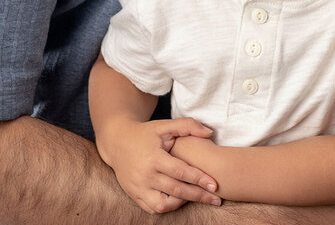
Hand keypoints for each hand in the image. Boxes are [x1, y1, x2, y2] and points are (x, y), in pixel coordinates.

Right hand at [98, 116, 220, 213]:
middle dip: (198, 195)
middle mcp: (145, 176)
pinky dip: (167, 207)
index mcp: (154, 158)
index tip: (215, 185)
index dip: (199, 179)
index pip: (181, 172)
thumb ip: (188, 125)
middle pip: (176, 190)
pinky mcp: (134, 195)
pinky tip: (180, 200)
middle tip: (216, 199)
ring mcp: (138, 188)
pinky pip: (152, 208)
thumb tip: (210, 132)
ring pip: (163, 204)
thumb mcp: (165, 125)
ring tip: (198, 197)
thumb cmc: (145, 133)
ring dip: (182, 203)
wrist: (118, 142)